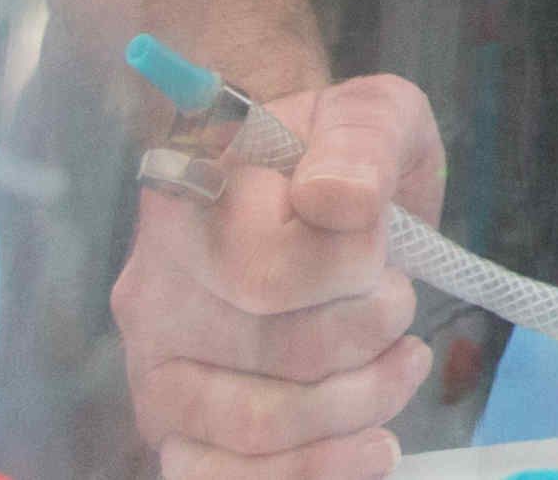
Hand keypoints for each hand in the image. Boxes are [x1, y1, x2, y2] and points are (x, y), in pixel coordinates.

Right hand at [113, 74, 443, 479]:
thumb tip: (339, 201)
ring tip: (402, 366)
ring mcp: (159, 367)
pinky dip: (312, 472)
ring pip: (256, 428)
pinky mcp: (179, 428)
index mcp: (190, 202)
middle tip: (399, 301)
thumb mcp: (372, 115)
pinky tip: (374, 445)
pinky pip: (223, 477)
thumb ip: (363, 140)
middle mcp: (155, 290)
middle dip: (369, 332)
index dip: (352, 266)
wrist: (309, 195)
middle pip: (275, 352)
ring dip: (357, 405)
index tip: (381, 240)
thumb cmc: (338, 157)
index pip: (268, 267)